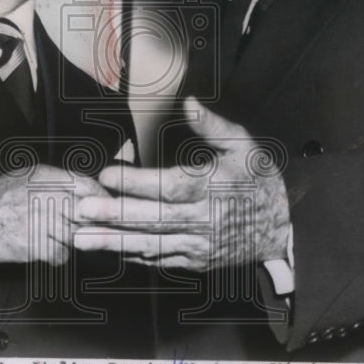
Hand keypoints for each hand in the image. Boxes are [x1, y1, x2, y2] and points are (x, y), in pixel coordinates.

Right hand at [0, 166, 107, 264]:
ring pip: (75, 235)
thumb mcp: (26, 175)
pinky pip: (60, 254)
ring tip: (60, 237)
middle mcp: (43, 196)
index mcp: (43, 176)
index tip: (106, 206)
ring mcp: (38, 221)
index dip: (100, 197)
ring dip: (73, 240)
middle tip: (91, 228)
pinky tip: (48, 250)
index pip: (86, 184)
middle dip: (91, 222)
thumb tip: (89, 186)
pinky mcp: (31, 245)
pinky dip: (58, 256)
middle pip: (85, 212)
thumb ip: (56, 179)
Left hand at [75, 97, 289, 269]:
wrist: (281, 228)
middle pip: (154, 218)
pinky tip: (109, 249)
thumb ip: (213, 126)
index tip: (107, 174)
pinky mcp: (196, 261)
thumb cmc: (258, 181)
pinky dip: (133, 255)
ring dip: (115, 241)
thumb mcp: (244, 146)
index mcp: (213, 187)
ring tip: (82, 238)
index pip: (169, 186)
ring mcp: (199, 244)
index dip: (137, 182)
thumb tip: (188, 102)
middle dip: (115, 214)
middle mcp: (204, 219)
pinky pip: (160, 259)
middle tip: (82, 209)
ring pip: (152, 244)